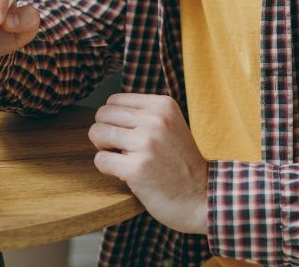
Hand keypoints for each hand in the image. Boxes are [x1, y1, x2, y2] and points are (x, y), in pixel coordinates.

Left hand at [88, 93, 207, 234]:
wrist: (201, 198)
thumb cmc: (180, 163)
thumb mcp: (170, 126)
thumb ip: (143, 114)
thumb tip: (105, 112)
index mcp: (163, 105)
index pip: (114, 100)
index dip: (114, 119)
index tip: (128, 135)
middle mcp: (155, 120)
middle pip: (103, 114)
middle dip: (105, 132)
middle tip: (121, 149)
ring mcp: (146, 144)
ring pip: (97, 133)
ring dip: (104, 149)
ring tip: (122, 159)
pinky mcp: (136, 169)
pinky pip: (100, 159)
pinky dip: (106, 168)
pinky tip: (124, 174)